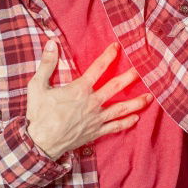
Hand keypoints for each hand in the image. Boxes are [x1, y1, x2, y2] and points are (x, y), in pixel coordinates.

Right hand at [25, 39, 153, 159]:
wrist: (40, 144)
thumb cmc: (38, 115)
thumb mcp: (38, 86)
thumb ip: (46, 64)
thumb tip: (51, 43)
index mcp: (79, 89)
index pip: (98, 68)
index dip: (108, 56)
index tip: (117, 47)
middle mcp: (92, 103)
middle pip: (116, 87)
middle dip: (130, 77)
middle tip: (143, 69)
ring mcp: (96, 118)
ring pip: (121, 109)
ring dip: (136, 102)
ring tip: (150, 97)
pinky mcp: (95, 132)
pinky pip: (115, 127)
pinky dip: (126, 123)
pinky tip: (136, 119)